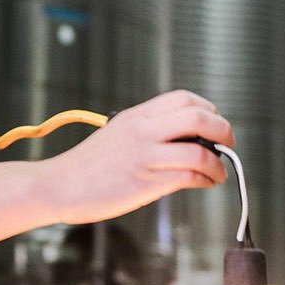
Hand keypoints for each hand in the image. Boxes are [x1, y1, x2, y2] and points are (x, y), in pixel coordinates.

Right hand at [42, 90, 234, 225]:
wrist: (57, 185)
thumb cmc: (86, 167)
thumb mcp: (117, 135)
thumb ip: (147, 132)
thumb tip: (183, 140)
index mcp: (136, 116)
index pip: (184, 99)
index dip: (208, 109)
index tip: (214, 125)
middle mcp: (142, 131)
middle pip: (197, 117)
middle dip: (222, 130)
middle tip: (227, 144)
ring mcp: (144, 156)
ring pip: (198, 150)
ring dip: (218, 163)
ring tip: (219, 173)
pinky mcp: (144, 182)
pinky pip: (188, 176)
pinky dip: (204, 180)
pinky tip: (204, 183)